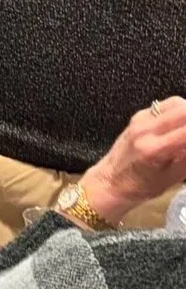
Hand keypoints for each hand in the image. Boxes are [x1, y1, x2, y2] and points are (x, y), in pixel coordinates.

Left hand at [79, 97, 185, 222]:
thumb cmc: (141, 185)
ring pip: (177, 103)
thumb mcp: (173, 177)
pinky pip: (166, 105)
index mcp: (154, 148)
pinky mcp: (139, 116)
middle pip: (184, 110)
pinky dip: (181, 110)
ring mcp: (140, 120)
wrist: (110, 181)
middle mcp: (146, 129)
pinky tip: (184, 123)